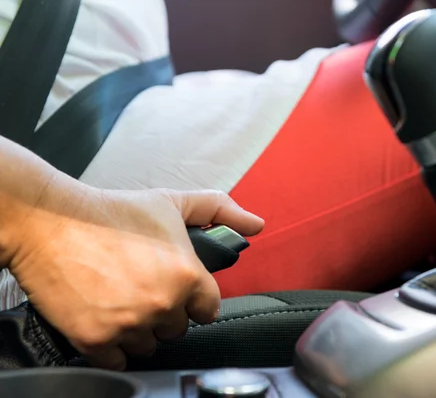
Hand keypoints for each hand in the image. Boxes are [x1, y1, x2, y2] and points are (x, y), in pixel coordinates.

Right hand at [5, 185, 263, 369]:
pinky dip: (113, 346)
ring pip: (149, 345)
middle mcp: (163, 303)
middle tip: (144, 288)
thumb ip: (220, 211)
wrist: (52, 223)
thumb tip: (256, 225)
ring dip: (140, 330)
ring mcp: (129, 325)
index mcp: (187, 275)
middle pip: (178, 328)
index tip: (180, 291)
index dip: (194, 299)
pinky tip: (107, 318)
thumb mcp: (173, 203)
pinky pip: (118, 361)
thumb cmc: (112, 212)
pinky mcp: (96, 340)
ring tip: (123, 300)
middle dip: (166, 312)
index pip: (209, 309)